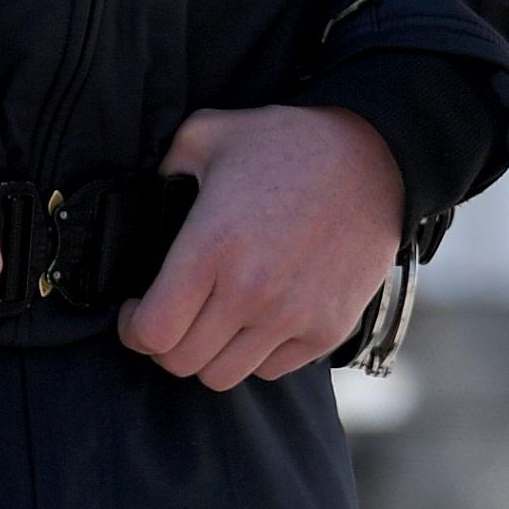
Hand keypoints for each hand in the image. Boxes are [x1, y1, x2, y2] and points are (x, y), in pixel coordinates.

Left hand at [118, 106, 403, 389]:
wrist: (376, 156)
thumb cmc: (290, 143)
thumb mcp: (210, 132)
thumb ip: (165, 165)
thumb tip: (147, 196)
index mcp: (212, 248)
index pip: (152, 332)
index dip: (133, 328)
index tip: (137, 312)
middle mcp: (251, 292)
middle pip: (182, 363)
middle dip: (168, 342)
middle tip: (175, 316)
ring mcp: (293, 316)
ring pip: (223, 376)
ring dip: (211, 354)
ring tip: (216, 322)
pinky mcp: (327, 328)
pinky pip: (272, 369)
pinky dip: (257, 353)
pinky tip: (258, 318)